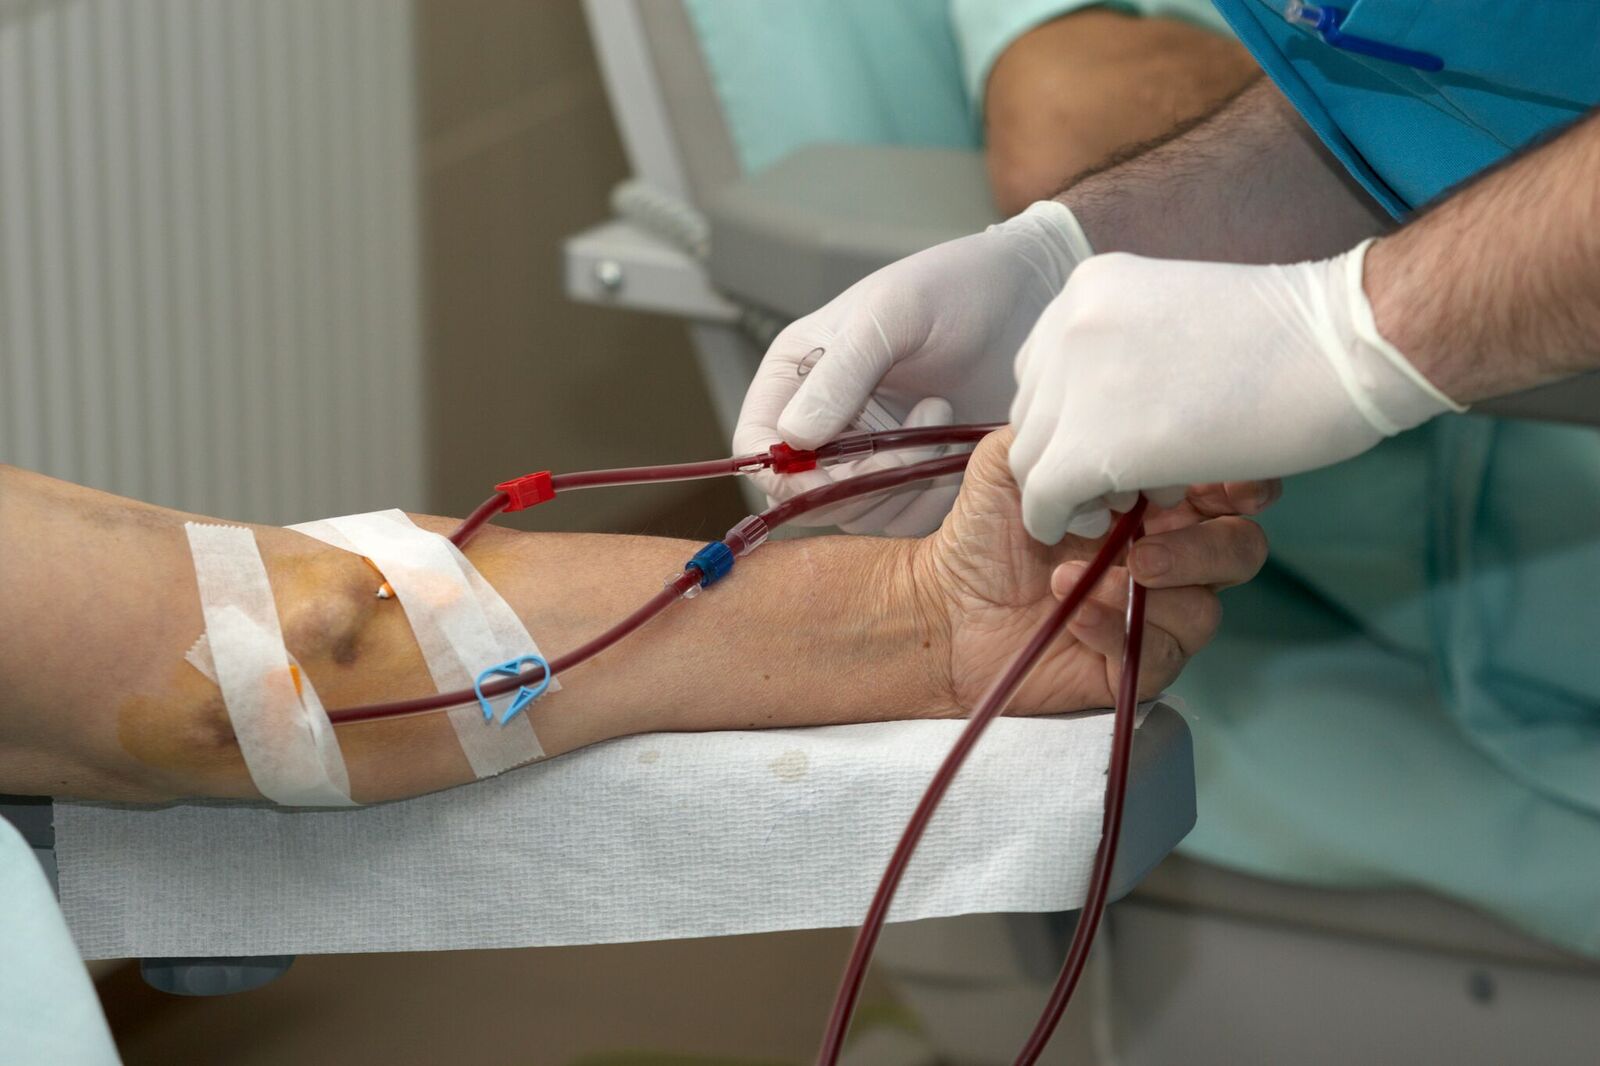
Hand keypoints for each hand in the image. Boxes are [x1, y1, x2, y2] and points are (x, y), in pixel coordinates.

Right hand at [733, 201, 1090, 534]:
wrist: (1029, 301)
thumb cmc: (955, 288)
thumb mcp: (892, 314)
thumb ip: (841, 374)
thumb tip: (792, 438)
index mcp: (796, 374)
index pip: (757, 444)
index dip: (782, 473)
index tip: (828, 478)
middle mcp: (822, 420)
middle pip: (805, 492)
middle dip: (856, 482)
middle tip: (910, 445)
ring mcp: (866, 453)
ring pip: (855, 511)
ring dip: (898, 482)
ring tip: (939, 416)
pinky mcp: (909, 476)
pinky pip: (901, 517)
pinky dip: (926, 497)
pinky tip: (954, 448)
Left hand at [912, 429, 1274, 714]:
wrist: (945, 605)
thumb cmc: (984, 532)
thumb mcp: (1015, 460)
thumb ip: (1064, 429)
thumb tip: (1116, 426)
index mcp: (1156, 504)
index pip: (1231, 492)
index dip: (1245, 486)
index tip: (1231, 487)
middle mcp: (1170, 557)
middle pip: (1239, 552)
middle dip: (1201, 549)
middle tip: (1139, 551)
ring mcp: (1157, 614)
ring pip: (1203, 611)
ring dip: (1143, 594)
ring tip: (1073, 580)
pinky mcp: (1134, 664)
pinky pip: (1158, 656)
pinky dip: (1116, 631)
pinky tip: (1072, 614)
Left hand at [1008, 241, 1463, 543]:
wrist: (1351, 341)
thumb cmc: (1297, 333)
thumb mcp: (1188, 317)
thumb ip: (1137, 349)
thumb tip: (1118, 405)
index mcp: (1090, 285)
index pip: (1042, 366)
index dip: (1070, 413)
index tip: (1111, 440)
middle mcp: (1066, 325)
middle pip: (1032, 412)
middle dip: (1066, 452)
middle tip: (1118, 482)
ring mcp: (1073, 383)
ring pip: (1032, 458)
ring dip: (1068, 489)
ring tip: (1126, 501)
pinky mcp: (1089, 446)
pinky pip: (1044, 498)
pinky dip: (1057, 520)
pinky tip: (1095, 527)